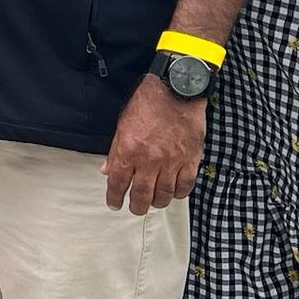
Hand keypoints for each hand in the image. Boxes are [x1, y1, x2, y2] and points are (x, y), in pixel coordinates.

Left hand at [102, 75, 205, 213]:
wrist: (176, 90)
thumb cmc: (147, 103)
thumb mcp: (122, 124)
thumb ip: (115, 150)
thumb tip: (107, 170)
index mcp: (128, 151)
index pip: (117, 184)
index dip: (114, 198)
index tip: (114, 204)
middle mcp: (149, 160)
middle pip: (141, 195)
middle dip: (136, 206)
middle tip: (134, 208)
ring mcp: (171, 162)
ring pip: (164, 195)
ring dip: (157, 202)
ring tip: (153, 201)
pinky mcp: (190, 160)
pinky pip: (185, 186)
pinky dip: (178, 193)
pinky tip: (173, 192)